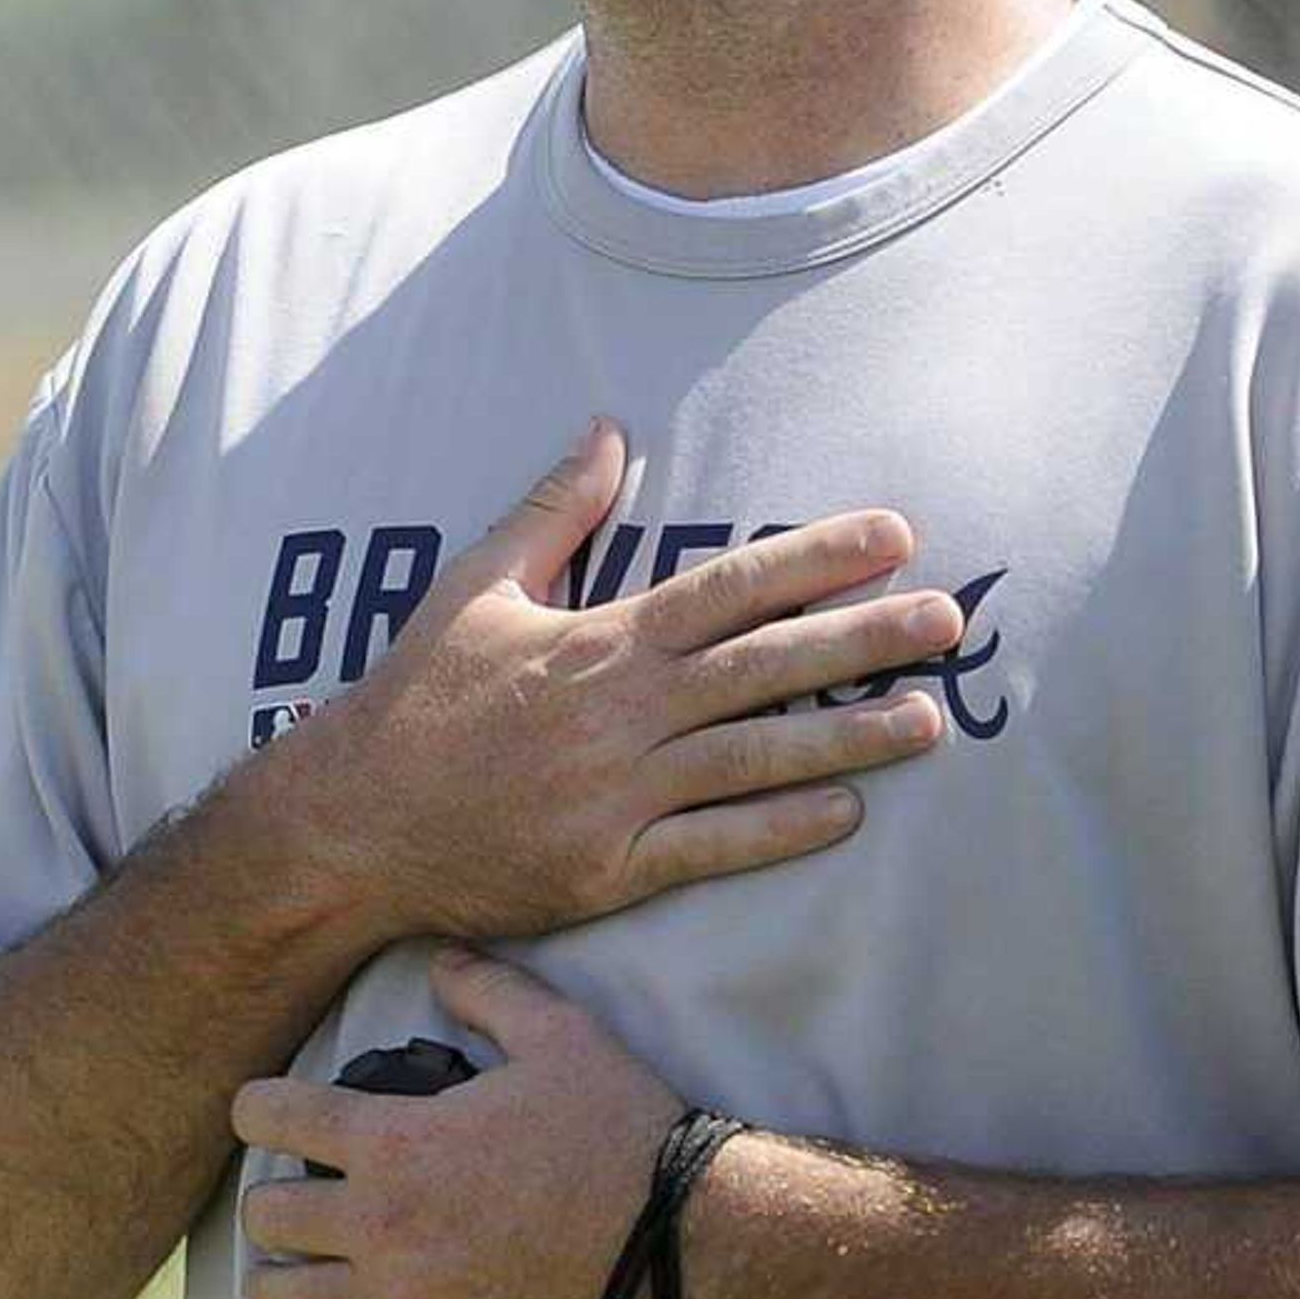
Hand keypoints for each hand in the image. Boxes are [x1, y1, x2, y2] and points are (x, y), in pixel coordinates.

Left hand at [234, 949, 706, 1298]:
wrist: (683, 1246)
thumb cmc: (621, 1133)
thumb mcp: (564, 1037)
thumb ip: (490, 991)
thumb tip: (440, 957)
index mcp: (397, 1142)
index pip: (274, 1119)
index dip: (258, 1106)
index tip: (263, 1109)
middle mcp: (380, 1227)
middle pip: (264, 1217)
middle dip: (271, 1195)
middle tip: (296, 1190)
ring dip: (281, 1277)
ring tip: (300, 1265)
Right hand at [291, 420, 957, 940]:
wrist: (348, 827)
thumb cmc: (417, 701)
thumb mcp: (475, 588)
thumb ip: (551, 510)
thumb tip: (607, 429)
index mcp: (600, 642)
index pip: (730, 587)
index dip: (817, 558)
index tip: (895, 534)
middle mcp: (621, 714)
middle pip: (766, 667)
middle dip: (865, 639)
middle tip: (951, 619)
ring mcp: (618, 795)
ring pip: (757, 759)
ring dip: (849, 739)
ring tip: (929, 720)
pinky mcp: (607, 869)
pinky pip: (712, 847)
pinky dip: (781, 830)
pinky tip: (848, 813)